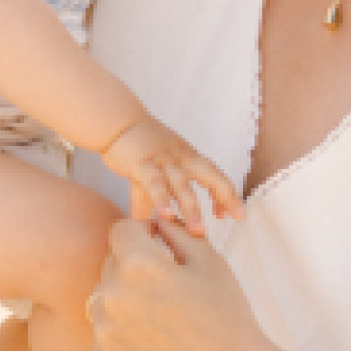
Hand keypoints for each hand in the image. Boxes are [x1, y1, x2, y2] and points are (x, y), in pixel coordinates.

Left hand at [89, 215, 274, 350]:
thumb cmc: (227, 315)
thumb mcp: (208, 260)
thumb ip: (174, 230)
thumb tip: (152, 219)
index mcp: (137, 264)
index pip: (121, 230)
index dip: (143, 235)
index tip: (162, 251)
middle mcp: (111, 295)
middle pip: (111, 265)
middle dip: (134, 269)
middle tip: (170, 292)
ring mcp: (104, 332)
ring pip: (104, 300)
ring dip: (125, 302)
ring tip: (163, 320)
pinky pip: (105, 335)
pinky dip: (124, 336)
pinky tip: (156, 345)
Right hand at [100, 113, 241, 231]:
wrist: (115, 120)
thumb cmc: (136, 144)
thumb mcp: (152, 168)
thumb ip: (152, 196)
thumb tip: (148, 221)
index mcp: (187, 156)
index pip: (215, 174)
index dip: (227, 194)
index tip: (234, 215)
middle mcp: (180, 157)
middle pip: (209, 175)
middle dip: (224, 196)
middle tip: (235, 217)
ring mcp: (161, 160)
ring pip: (181, 184)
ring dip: (191, 207)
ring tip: (199, 230)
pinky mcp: (141, 163)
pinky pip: (154, 183)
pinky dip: (161, 199)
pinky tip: (166, 216)